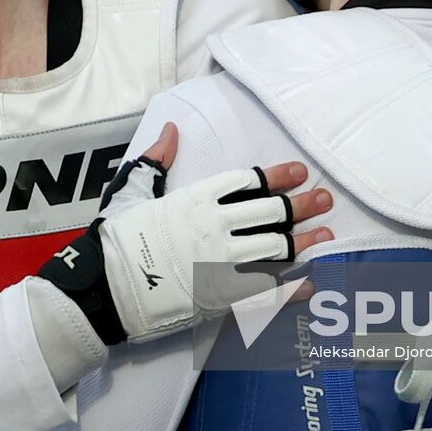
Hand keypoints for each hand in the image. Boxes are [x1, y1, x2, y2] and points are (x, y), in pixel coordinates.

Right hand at [39, 123, 332, 344]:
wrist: (105, 290)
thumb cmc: (117, 238)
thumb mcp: (132, 191)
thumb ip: (157, 161)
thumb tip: (171, 131)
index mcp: (196, 200)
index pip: (247, 182)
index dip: (277, 175)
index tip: (299, 171)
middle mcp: (216, 229)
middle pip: (271, 213)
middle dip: (302, 205)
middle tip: (324, 199)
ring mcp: (222, 265)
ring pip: (276, 250)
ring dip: (304, 243)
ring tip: (327, 236)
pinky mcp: (221, 299)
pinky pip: (265, 294)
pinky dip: (290, 289)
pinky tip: (309, 283)